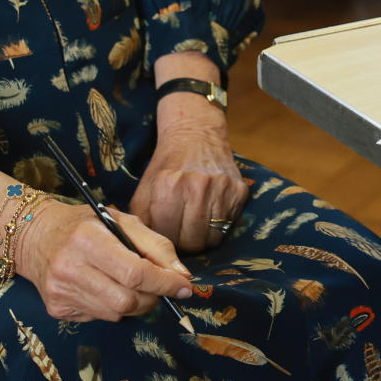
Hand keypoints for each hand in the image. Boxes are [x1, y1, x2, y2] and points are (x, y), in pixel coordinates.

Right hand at [14, 199, 192, 321]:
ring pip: (116, 314)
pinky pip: (99, 318)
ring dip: (133, 303)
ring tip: (128, 284)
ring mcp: (61, 291)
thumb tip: (182, 277)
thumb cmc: (84, 224)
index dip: (165, 283)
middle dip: (153, 297)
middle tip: (158, 286)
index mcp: (87, 238)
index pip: (135, 272)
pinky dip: (111, 307)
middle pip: (128, 300)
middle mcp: (70, 267)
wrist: (35, 234)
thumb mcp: (120, 220)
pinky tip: (102, 288)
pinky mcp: (56, 308)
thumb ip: (155, 244)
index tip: (184, 287)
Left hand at [129, 98, 248, 252]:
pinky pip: (230, 226)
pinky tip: (210, 212)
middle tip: (181, 231)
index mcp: (168, 185)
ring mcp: (221, 188)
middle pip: (192, 243)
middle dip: (185, 242)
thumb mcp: (145, 185)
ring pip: (213, 239)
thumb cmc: (167, 164)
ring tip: (194, 223)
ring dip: (202, 237)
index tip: (166, 233)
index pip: (167, 236)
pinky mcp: (239, 190)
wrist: (195, 133)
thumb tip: (144, 246)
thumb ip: (141, 216)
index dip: (165, 240)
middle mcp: (197, 186)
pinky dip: (219, 226)